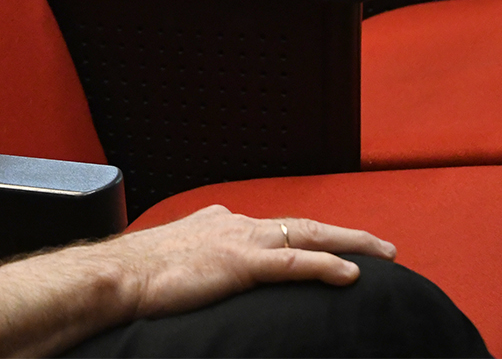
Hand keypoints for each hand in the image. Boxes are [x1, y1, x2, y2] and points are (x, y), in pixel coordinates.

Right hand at [116, 205, 396, 320]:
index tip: (332, 246)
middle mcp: (234, 224)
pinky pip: (293, 263)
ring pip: (308, 236)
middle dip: (347, 234)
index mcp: (219, 224)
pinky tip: (352, 275)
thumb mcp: (174, 261)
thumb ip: (197, 262)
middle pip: (303, 225)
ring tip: (385, 255)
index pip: (274, 228)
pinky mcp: (239, 263)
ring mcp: (238, 241)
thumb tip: (202, 277)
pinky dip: (326, 266)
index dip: (308, 237)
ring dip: (351, 244)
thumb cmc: (136, 275)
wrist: (116, 275)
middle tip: (382, 247)